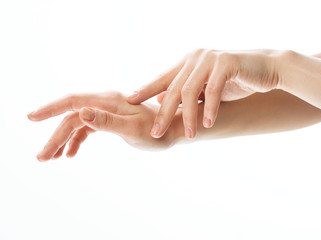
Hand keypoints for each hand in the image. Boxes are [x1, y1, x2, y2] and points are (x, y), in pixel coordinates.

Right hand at [28, 91, 180, 160]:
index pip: (72, 102)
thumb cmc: (156, 131)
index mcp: (108, 100)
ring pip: (77, 124)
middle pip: (71, 117)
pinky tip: (70, 154)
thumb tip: (81, 112)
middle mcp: (104, 102)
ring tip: (50, 158)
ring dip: (62, 140)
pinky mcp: (110, 120)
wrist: (172, 130)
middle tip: (41, 157)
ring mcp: (106, 111)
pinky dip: (76, 141)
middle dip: (54, 136)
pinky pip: (87, 129)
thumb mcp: (132, 129)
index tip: (30, 117)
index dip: (50, 109)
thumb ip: (107, 121)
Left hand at [127, 48, 279, 138]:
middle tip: (155, 133)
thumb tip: (163, 100)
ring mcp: (209, 58)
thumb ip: (188, 92)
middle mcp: (195, 58)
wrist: (267, 68)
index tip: (129, 102)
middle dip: (163, 113)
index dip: (145, 90)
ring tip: (189, 136)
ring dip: (188, 116)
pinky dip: (209, 108)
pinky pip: (212, 90)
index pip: (162, 77)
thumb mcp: (207, 87)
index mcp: (188, 62)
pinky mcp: (226, 63)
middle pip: (172, 88)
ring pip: (189, 90)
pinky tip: (208, 123)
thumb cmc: (236, 80)